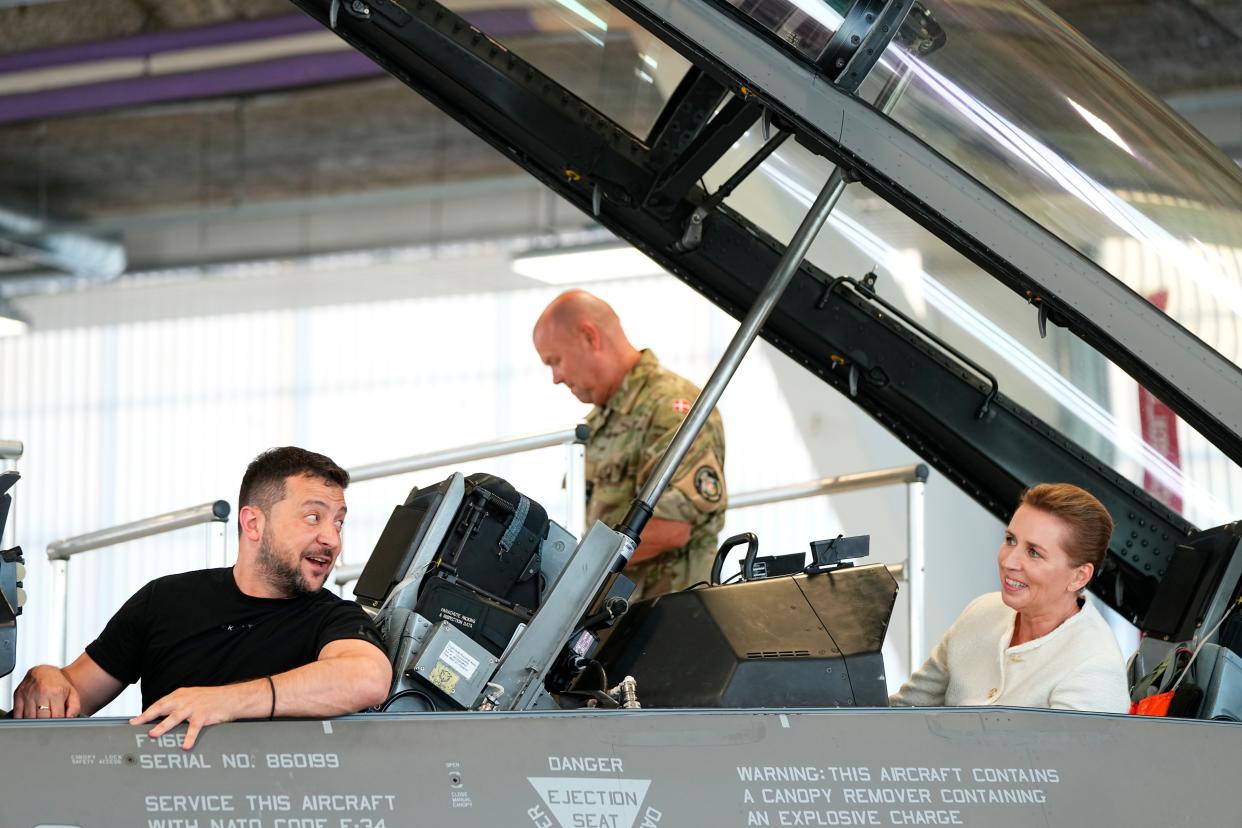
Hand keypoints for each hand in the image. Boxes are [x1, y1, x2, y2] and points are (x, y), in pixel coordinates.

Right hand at [13, 665, 81, 718]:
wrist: (44, 671)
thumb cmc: (58, 684)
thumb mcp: (72, 693)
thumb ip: (74, 708)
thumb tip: (70, 718)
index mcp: (56, 693)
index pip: (56, 716)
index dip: (57, 724)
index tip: (57, 725)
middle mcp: (41, 692)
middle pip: (42, 719)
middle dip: (46, 724)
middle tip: (49, 723)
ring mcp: (28, 694)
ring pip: (29, 718)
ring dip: (34, 722)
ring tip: (40, 719)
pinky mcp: (18, 695)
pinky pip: (17, 714)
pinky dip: (22, 719)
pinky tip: (29, 717)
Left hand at [130, 682, 260, 749]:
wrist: (232, 698)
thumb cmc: (212, 699)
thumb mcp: (193, 697)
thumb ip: (178, 705)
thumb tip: (162, 718)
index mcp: (181, 694)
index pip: (160, 703)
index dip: (147, 712)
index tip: (135, 720)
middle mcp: (185, 699)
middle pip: (162, 707)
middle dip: (147, 716)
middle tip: (135, 724)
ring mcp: (194, 707)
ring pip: (174, 717)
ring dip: (163, 726)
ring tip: (153, 734)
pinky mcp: (204, 715)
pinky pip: (194, 728)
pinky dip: (189, 737)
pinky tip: (185, 746)